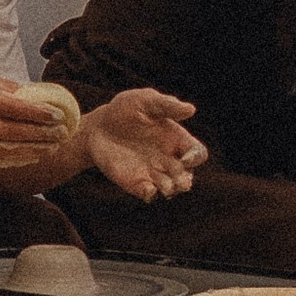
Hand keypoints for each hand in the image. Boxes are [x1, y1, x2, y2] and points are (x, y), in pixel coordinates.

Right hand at [0, 70, 77, 170]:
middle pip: (12, 130)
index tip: (55, 115)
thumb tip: (28, 93)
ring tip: (51, 147)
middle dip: (41, 134)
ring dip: (32, 149)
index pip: (11, 105)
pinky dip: (14, 158)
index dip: (37, 113)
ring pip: (6, 149)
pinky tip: (29, 156)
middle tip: (60, 134)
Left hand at [77, 88, 206, 202]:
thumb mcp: (144, 101)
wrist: (98, 128)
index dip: (196, 157)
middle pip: (187, 175)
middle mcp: (168, 159)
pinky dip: (151, 194)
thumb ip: (166, 105)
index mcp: (176, 139)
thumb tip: (191, 109)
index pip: (197, 153)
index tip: (186, 158)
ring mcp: (153, 173)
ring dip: (171, 189)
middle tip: (181, 183)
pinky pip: (150, 194)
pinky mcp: (137, 182)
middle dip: (185, 181)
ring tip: (165, 187)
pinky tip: (148, 189)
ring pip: (171, 188)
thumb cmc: (124, 110)